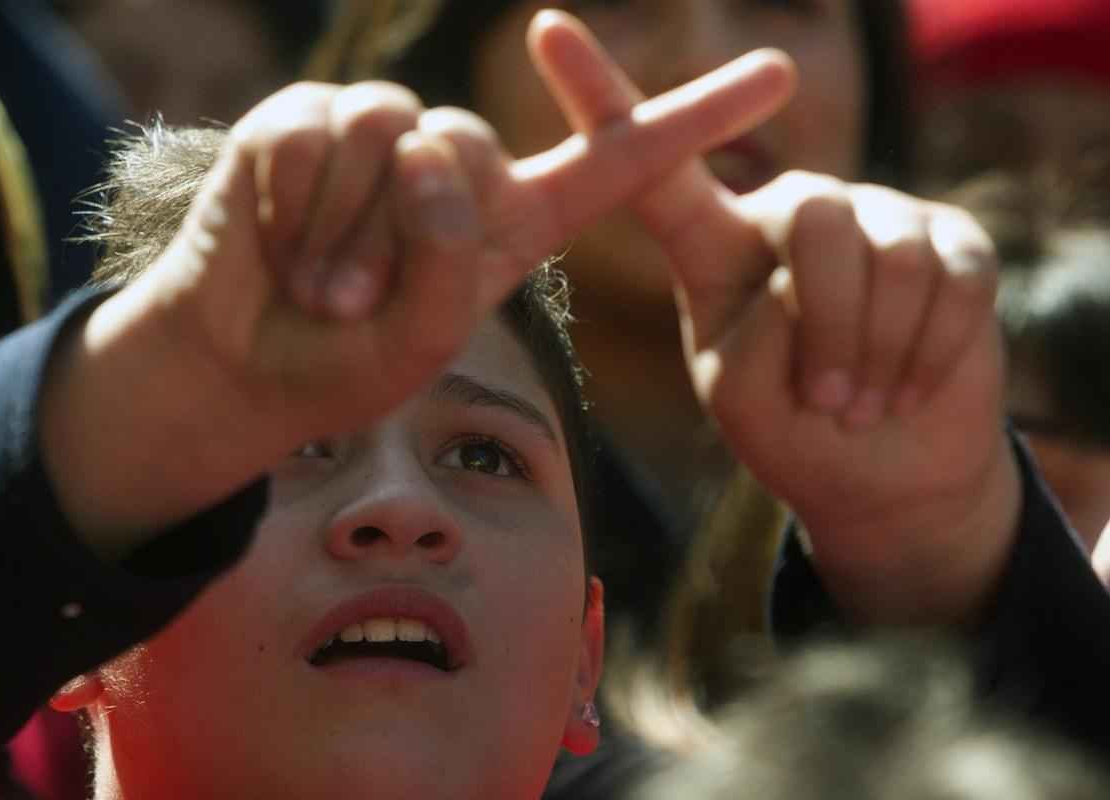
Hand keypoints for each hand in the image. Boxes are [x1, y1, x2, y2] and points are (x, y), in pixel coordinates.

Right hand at [140, 40, 793, 443]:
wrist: (245, 363)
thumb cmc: (344, 362)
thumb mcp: (424, 337)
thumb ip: (452, 258)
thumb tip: (428, 146)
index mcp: (514, 221)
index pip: (621, 161)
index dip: (697, 118)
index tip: (784, 74)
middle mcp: (458, 164)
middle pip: (475, 145)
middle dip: (407, 240)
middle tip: (355, 307)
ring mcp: (386, 132)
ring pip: (397, 133)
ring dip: (347, 235)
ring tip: (318, 289)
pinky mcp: (309, 118)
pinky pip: (320, 132)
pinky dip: (296, 206)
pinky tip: (277, 245)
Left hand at [533, 11, 1019, 624]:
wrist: (879, 468)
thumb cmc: (791, 428)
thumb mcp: (743, 398)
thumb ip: (754, 340)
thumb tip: (805, 280)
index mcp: (713, 244)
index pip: (652, 165)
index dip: (602, 97)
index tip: (546, 28)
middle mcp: (789, 211)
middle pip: (809, 215)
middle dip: (827, 326)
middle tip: (828, 404)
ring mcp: (877, 214)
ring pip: (886, 253)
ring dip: (875, 354)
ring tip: (860, 406)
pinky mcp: (953, 236)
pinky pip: (953, 280)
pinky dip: (930, 354)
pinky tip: (909, 389)